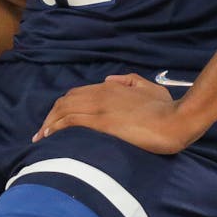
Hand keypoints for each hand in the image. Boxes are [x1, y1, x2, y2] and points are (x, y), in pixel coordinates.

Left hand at [33, 74, 199, 153]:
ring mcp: (99, 107)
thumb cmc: (166, 107)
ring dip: (49, 122)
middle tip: (43, 131)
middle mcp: (100, 94)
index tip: (57, 119)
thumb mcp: (148, 87)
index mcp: (110, 87)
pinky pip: (70, 121)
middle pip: (65, 101)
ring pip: (64, 110)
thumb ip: (128, 81)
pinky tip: (48, 136)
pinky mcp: (101, 122)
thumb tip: (108, 80)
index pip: (77, 94)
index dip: (63, 106)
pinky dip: (55, 126)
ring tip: (40, 136)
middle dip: (51, 115)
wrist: (176, 120)